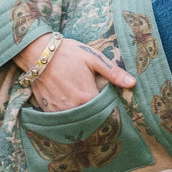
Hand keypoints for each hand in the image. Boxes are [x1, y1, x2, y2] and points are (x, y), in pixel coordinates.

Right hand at [14, 35, 136, 111]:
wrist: (38, 52)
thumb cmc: (68, 53)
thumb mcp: (94, 58)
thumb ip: (114, 73)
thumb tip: (133, 83)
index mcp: (87, 96)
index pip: (104, 111)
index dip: (109, 107)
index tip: (112, 103)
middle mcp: (73, 108)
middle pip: (90, 117)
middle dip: (96, 112)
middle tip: (97, 102)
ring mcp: (58, 111)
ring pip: (76, 119)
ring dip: (81, 114)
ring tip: (82, 100)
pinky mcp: (47, 110)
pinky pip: (62, 117)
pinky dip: (68, 113)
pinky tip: (69, 101)